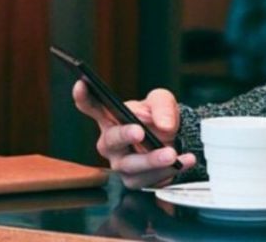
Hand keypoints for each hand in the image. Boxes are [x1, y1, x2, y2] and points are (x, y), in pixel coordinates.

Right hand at [72, 81, 196, 188]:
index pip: (92, 107)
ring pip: (130, 167)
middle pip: (110, 141)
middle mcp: (111, 143)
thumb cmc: (159, 117)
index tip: (82, 84)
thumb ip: (163, 107)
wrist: (176, 139)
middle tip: (140, 132)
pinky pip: (149, 180)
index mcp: (111, 118)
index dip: (84, 97)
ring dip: (152, 161)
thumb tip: (164, 125)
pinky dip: (168, 172)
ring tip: (172, 154)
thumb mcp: (163, 102)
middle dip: (124, 136)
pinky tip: (184, 162)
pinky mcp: (136, 180)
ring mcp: (122, 164)